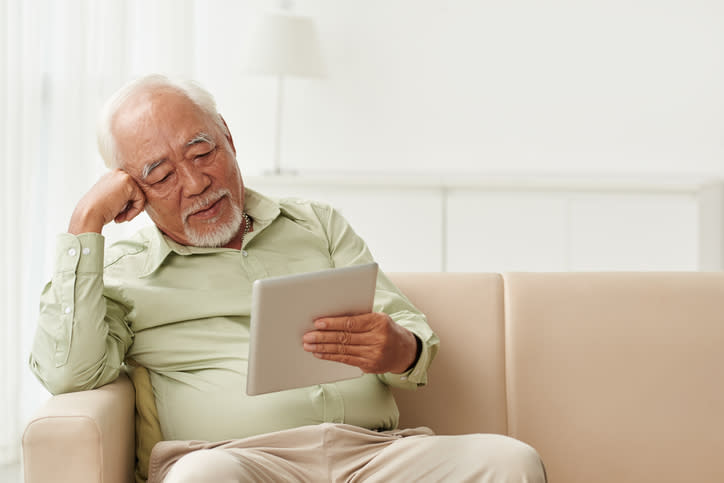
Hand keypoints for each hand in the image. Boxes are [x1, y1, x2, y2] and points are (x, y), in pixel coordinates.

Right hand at [68, 169, 145, 234]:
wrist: (89, 214)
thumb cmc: (96, 210)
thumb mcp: (109, 199)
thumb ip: (120, 195)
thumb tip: (135, 200)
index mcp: (110, 176)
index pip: (128, 190)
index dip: (126, 204)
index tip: (120, 214)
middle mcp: (117, 173)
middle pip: (134, 192)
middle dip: (129, 207)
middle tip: (121, 217)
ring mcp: (123, 176)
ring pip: (138, 196)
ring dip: (131, 210)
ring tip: (121, 218)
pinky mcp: (129, 184)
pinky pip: (141, 200)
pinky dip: (135, 211)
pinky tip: (123, 217)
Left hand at [302, 312, 417, 373]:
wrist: (404, 351)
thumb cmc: (386, 330)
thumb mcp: (378, 318)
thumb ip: (359, 318)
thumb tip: (331, 318)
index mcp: (379, 322)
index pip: (352, 323)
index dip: (333, 323)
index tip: (318, 323)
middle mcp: (378, 339)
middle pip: (345, 338)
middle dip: (323, 337)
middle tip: (307, 336)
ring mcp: (374, 355)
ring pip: (343, 350)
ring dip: (323, 348)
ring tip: (309, 345)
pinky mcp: (369, 366)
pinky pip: (346, 360)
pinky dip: (330, 356)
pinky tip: (320, 353)